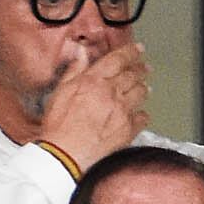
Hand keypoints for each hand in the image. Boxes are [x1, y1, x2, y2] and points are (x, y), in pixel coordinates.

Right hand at [36, 40, 151, 168]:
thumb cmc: (58, 125)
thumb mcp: (60, 91)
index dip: (130, 52)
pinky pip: (142, 118)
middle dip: (140, 69)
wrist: (65, 154)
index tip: (138, 49)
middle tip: (144, 68)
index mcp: (94, 80)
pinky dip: (142, 114)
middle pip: (133, 75)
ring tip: (145, 87)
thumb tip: (81, 52)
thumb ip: (74, 70)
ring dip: (143, 88)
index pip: (118, 59)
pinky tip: (141, 114)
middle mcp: (112, 93)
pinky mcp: (127, 130)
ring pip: (140, 93)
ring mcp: (122, 111)